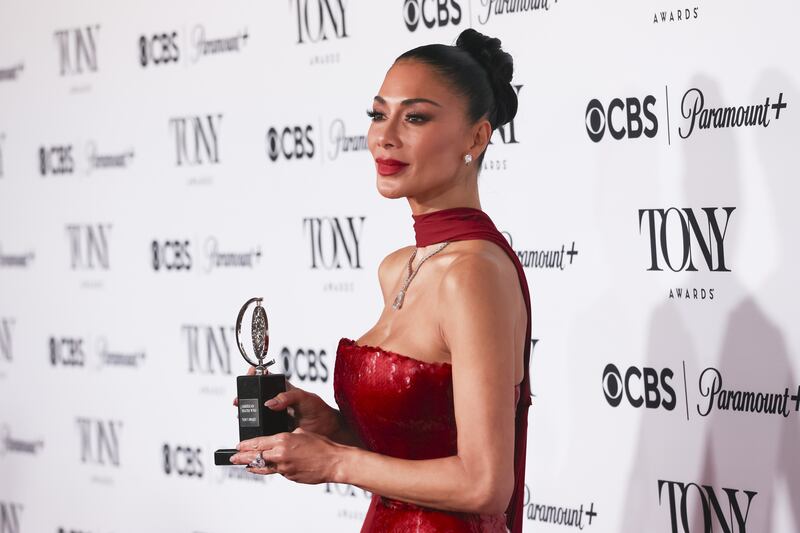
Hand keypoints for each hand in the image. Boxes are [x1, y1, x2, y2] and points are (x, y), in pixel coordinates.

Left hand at [229, 428, 345, 483]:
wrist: (333, 462)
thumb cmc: (322, 445)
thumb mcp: (301, 433)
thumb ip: (286, 436)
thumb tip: (277, 441)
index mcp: (283, 440)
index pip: (258, 442)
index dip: (246, 444)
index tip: (238, 445)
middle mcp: (281, 454)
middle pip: (255, 456)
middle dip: (242, 457)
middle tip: (232, 458)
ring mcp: (284, 468)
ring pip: (264, 467)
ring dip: (254, 466)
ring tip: (245, 465)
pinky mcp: (289, 477)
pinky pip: (278, 472)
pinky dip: (275, 469)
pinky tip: (273, 467)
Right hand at [233, 369, 343, 438]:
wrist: (327, 430)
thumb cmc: (319, 410)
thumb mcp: (305, 398)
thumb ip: (288, 397)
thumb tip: (269, 402)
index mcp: (284, 390)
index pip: (266, 379)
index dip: (256, 376)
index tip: (248, 375)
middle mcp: (277, 403)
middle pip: (257, 397)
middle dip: (246, 397)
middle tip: (238, 400)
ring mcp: (275, 417)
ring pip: (257, 414)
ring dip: (247, 414)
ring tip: (241, 413)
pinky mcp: (276, 430)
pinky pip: (262, 429)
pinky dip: (254, 429)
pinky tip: (250, 429)